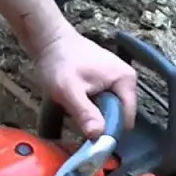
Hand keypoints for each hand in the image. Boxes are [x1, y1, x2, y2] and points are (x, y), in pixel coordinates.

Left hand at [32, 22, 137, 138]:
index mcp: (126, 80)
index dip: (108, 131)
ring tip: (74, 106)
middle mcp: (127, 80)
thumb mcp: (69, 90)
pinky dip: (90, 107)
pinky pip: (103, 103)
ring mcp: (117, 80)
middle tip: (77, 117)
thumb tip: (98, 136)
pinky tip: (76, 101)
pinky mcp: (107, 81)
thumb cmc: (58, 61)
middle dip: (99, 122)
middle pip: (118, 116)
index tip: (88, 135)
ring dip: (93, 115)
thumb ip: (85, 113)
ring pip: (109, 111)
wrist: (48, 39)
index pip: (126, 119)